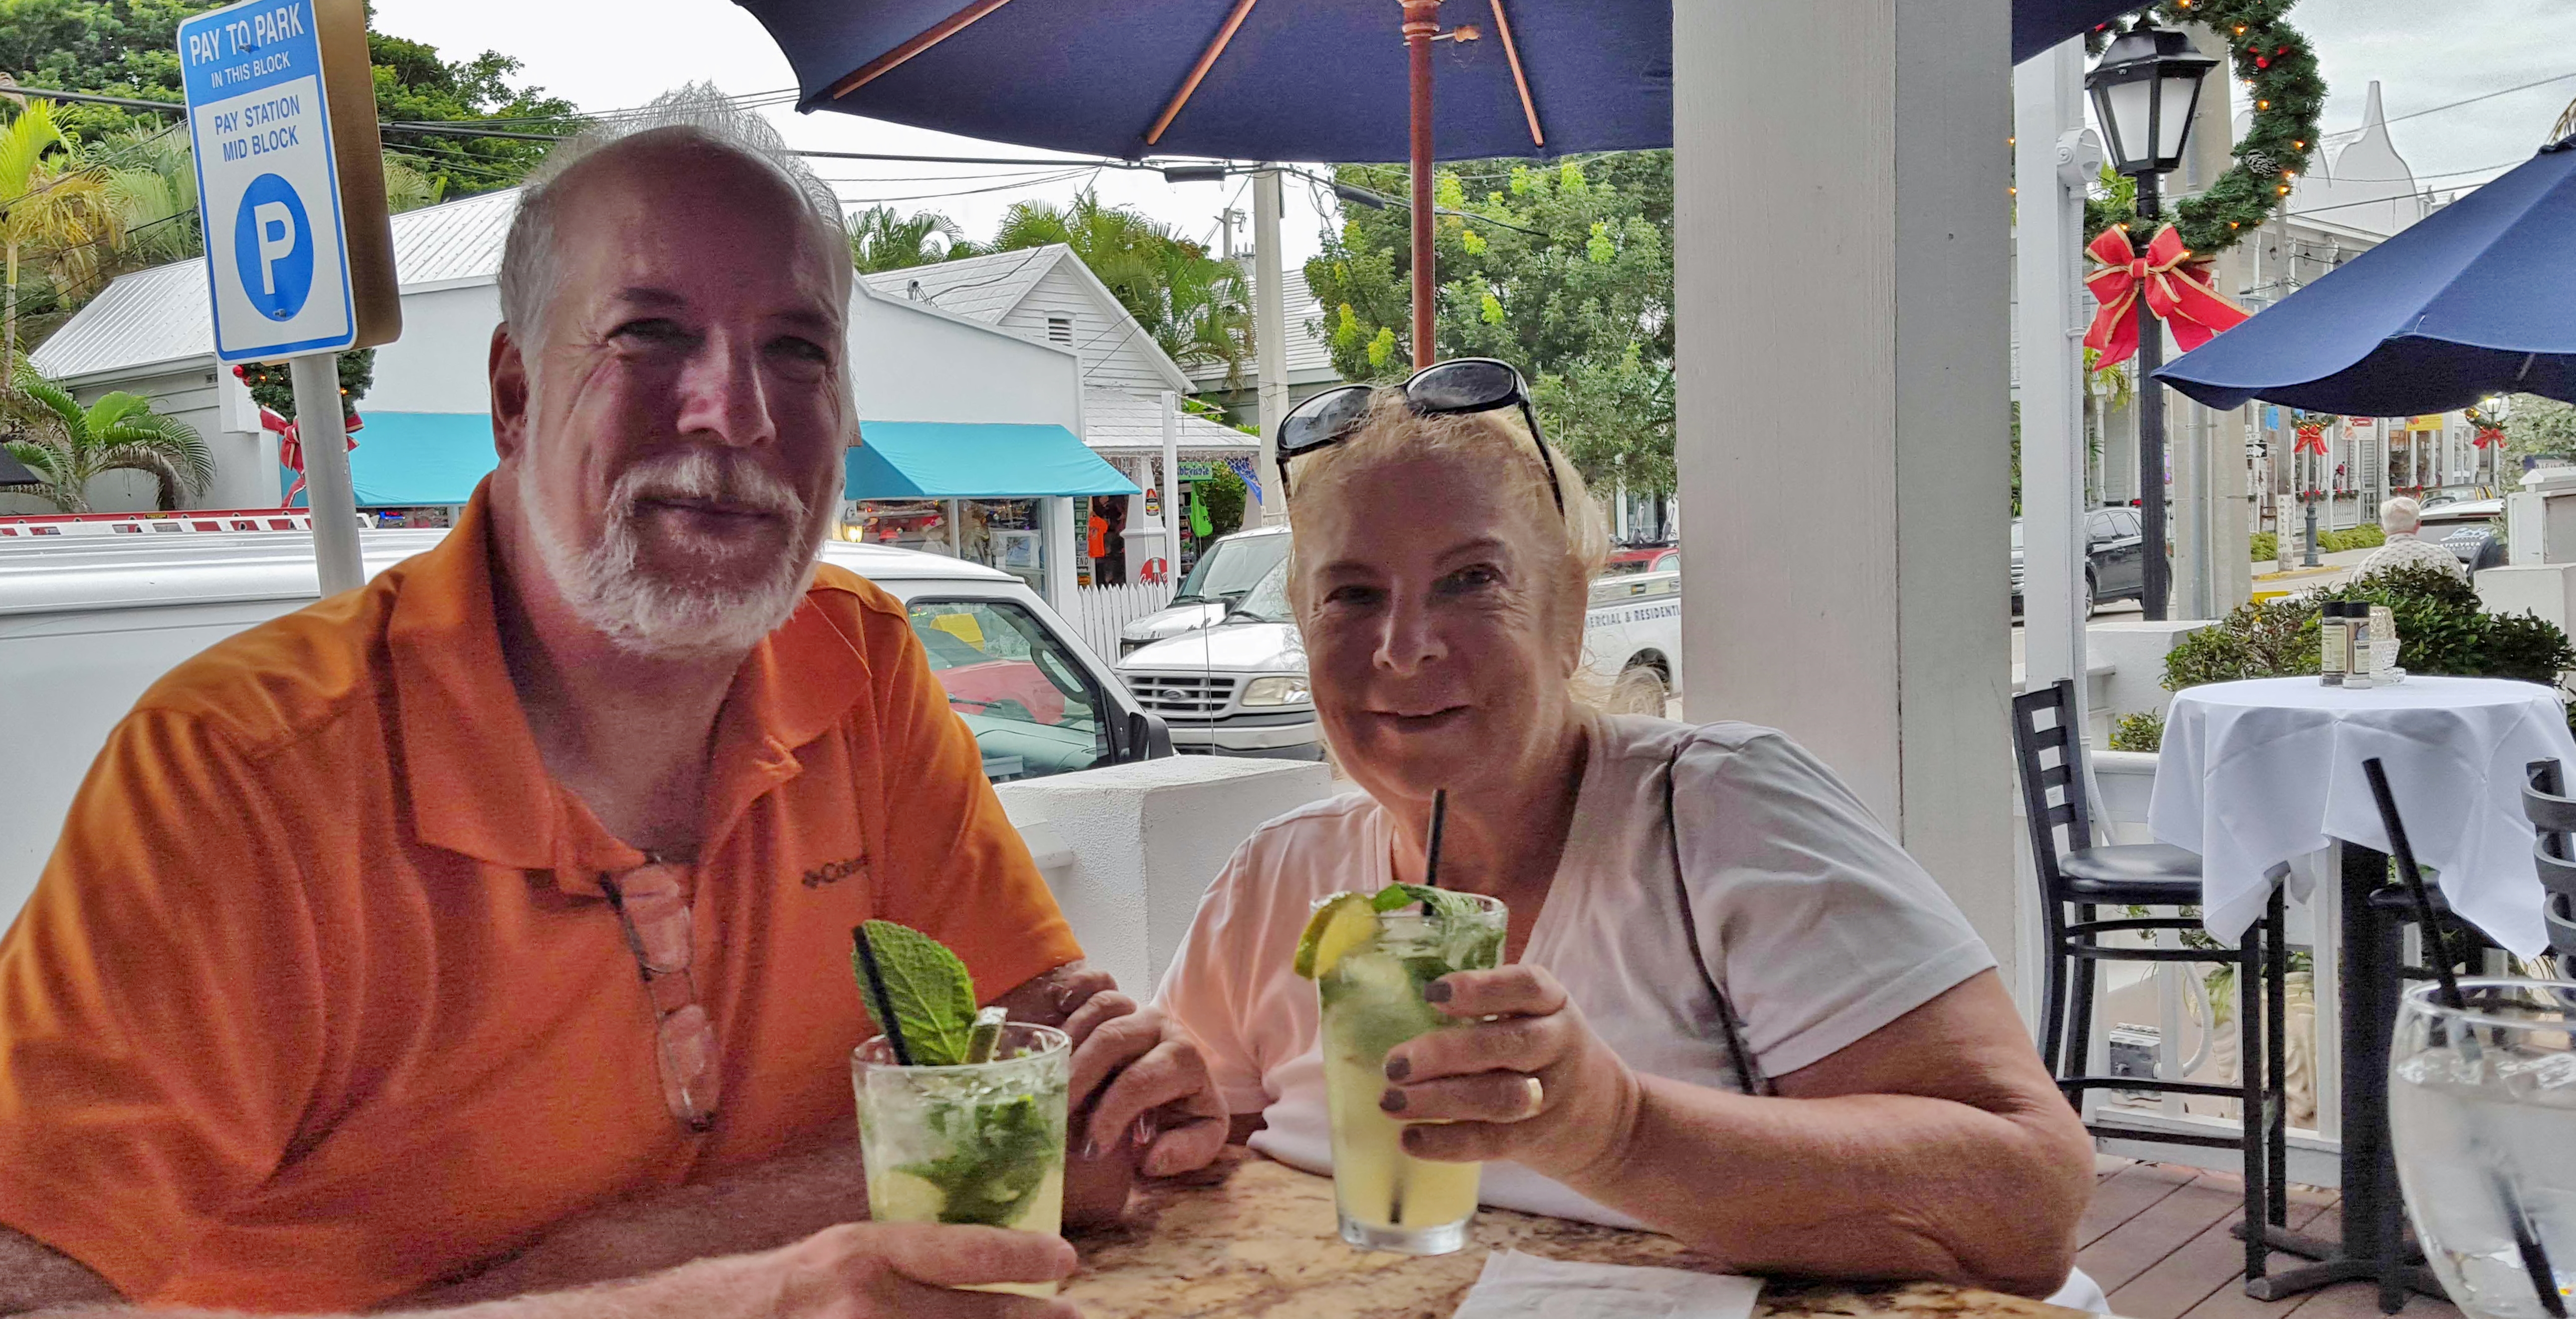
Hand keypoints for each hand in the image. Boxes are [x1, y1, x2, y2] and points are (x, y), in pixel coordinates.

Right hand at [748, 1220, 1077, 1317]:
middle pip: (978, 1318)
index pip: (965, 1252)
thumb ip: (906, 1260)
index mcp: (863, 1256)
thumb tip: (987, 1267)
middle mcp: (866, 1306)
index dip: (1024, 1257)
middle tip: (1072, 1317)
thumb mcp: (845, 1252)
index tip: (1065, 1259)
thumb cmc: (790, 1288)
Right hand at [1059, 991, 1227, 1180]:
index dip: (1111, 1114)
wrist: (1179, 1088)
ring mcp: (1136, 1007)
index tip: (1091, 1147)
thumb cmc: (1183, 1114)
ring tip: (1048, 1079)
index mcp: (1185, 1060)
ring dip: (1069, 1041)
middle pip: (1112, 1039)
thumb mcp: (1197, 1138)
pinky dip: (1076, 986)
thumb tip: (1152, 1156)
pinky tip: (1058, 1004)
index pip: (1141, 1081)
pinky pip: (1095, 980)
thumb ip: (1185, 1151)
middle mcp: (1161, 1026)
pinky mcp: (1116, 999)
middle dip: (1078, 1078)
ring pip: (1101, 1008)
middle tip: (1055, 1114)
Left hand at [1377, 965, 1644, 1182]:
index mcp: (1552, 1003)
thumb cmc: (1544, 1053)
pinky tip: (1410, 1139)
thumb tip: (1390, 1005)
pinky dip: (1447, 1143)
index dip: (1480, 989)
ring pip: (1497, 1097)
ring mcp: (1549, 1095)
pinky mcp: (1535, 1139)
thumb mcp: (1534, 1017)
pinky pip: (1490, 1141)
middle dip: (1444, 1054)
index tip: (1433, 994)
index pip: (1525, 987)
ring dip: (1438, 1100)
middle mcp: (1556, 1044)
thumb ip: (1485, 1009)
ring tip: (1390, 1101)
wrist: (1608, 1120)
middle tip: (1393, 1063)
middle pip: (1505, 1046)